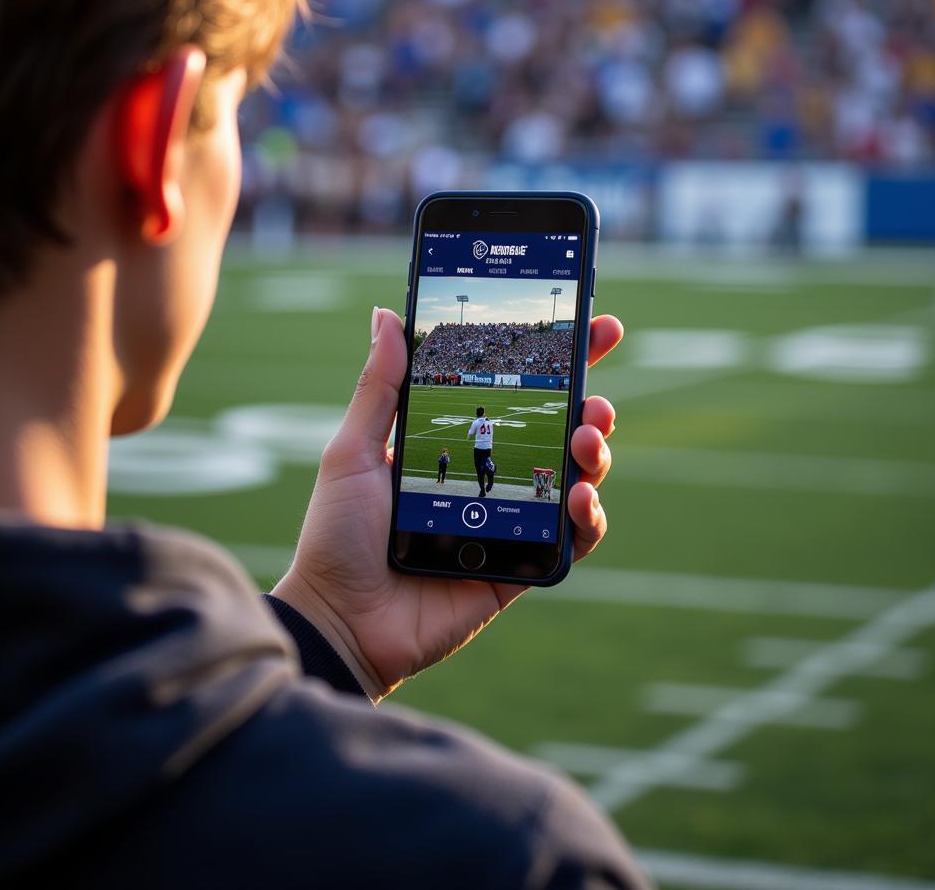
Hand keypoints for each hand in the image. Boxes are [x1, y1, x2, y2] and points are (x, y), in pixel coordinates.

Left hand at [273, 308, 622, 700]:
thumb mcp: (354, 451)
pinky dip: (588, 514)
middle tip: (596, 394)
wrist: (340, 618)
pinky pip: (574, 538)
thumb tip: (386, 315)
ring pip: (576, 476)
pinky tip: (577, 496)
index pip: (517, 392)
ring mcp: (511, 520)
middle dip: (592, 402)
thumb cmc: (338, 535)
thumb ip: (379, 387)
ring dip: (595, 450)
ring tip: (588, 437)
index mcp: (457, 444)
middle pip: (561, 429)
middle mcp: (491, 476)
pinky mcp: (522, 565)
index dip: (560, 361)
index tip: (593, 327)